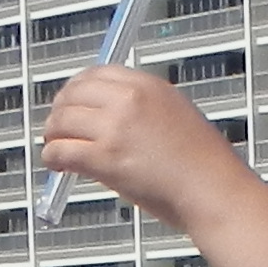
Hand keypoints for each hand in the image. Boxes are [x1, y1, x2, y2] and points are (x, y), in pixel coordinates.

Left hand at [38, 64, 244, 229]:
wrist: (215, 192)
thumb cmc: (205, 166)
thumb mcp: (178, 117)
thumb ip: (145, 110)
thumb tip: (112, 118)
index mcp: (149, 86)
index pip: (96, 74)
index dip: (75, 88)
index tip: (70, 102)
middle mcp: (130, 100)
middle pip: (73, 93)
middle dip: (59, 111)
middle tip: (57, 127)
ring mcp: (116, 128)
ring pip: (61, 121)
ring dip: (52, 135)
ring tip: (55, 147)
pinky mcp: (106, 158)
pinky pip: (62, 151)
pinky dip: (52, 158)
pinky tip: (57, 166)